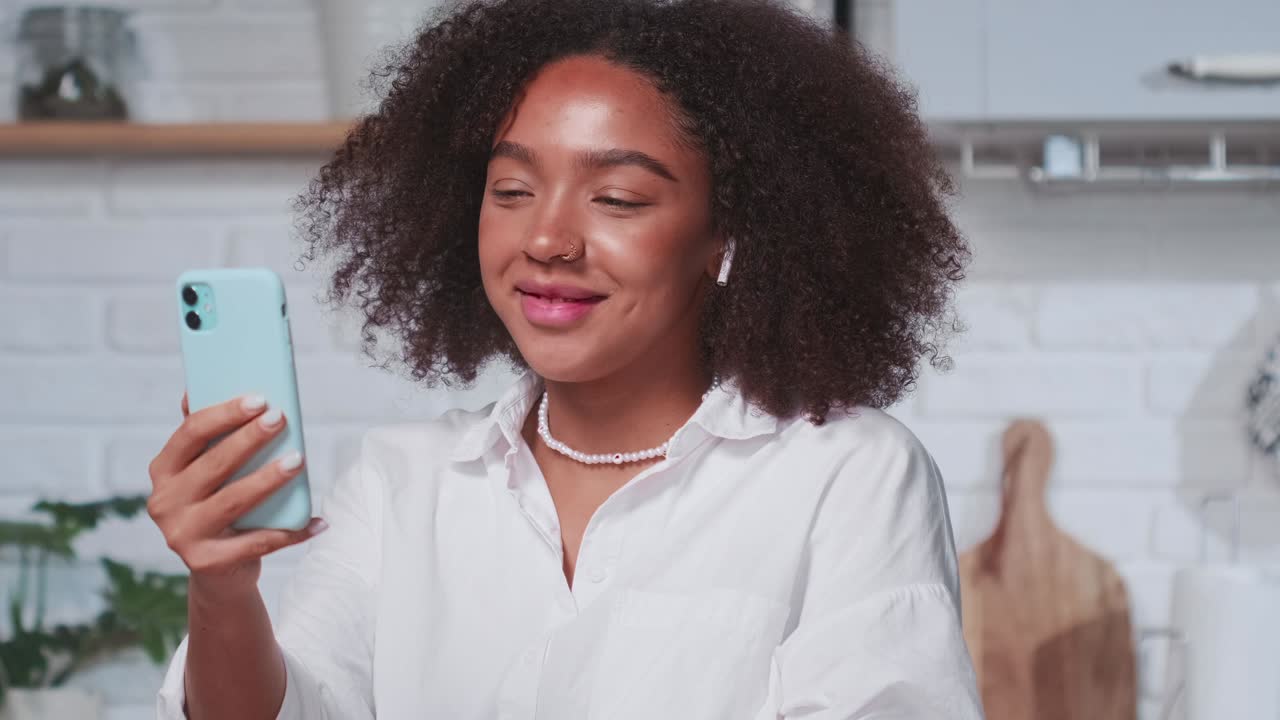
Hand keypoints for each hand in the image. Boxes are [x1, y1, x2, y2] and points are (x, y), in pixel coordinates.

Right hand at [147, 392, 325, 597]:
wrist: (218, 570)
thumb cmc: (217, 504)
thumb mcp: (204, 470)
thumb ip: (203, 436)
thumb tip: (195, 389)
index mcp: (163, 471)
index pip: (190, 434)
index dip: (224, 414)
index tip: (259, 399)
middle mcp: (165, 502)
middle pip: (214, 465)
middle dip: (249, 439)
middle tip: (280, 419)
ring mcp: (182, 535)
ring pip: (234, 501)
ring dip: (269, 479)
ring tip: (298, 461)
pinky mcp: (207, 562)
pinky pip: (257, 542)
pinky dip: (290, 532)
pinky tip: (317, 521)